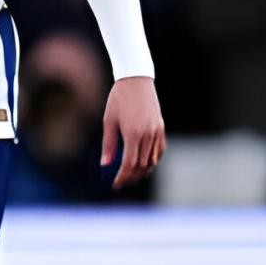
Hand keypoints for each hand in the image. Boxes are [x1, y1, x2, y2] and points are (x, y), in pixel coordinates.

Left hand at [100, 75, 164, 189]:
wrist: (136, 80)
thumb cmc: (118, 99)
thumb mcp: (108, 121)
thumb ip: (108, 144)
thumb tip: (105, 165)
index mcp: (133, 134)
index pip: (129, 164)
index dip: (122, 177)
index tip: (115, 184)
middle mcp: (147, 135)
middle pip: (142, 165)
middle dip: (132, 177)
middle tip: (121, 183)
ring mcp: (156, 131)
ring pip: (153, 160)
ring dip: (143, 171)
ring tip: (132, 177)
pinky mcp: (160, 127)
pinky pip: (159, 150)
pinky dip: (153, 160)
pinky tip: (145, 164)